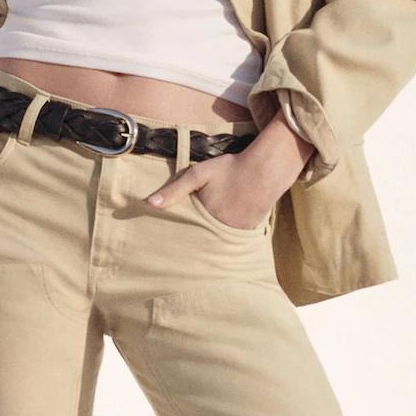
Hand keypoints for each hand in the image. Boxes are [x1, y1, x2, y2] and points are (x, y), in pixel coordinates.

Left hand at [144, 150, 280, 230]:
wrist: (266, 169)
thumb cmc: (230, 169)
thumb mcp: (198, 174)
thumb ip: (174, 189)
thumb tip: (149, 204)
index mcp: (205, 218)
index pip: (185, 231)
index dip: (177, 232)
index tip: (167, 238)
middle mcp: (220, 229)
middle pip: (201, 239)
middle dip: (192, 239)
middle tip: (180, 246)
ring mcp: (235, 232)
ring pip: (216, 240)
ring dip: (209, 239)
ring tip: (200, 240)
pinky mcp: (248, 231)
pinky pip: (231, 238)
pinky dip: (225, 236)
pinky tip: (222, 229)